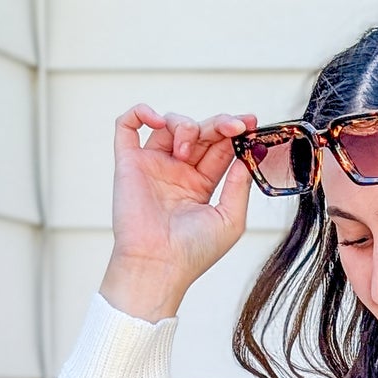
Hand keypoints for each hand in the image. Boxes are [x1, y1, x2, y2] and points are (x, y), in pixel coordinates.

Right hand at [99, 105, 258, 322]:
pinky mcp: (129, 163)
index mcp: (200, 184)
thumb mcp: (230, 220)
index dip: (235, 132)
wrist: (159, 265)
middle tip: (234, 126)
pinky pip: (126, 125)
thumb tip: (246, 156)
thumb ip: (239, 186)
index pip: (219, 148)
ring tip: (186, 151)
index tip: (251, 123)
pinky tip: (157, 121)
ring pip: (169, 123)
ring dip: (185, 125)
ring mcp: (153, 165)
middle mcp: (177, 172)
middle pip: (199, 131)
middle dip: (219, 123)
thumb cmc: (193, 252)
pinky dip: (140, 112)